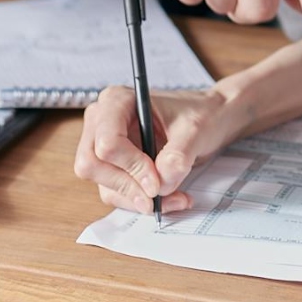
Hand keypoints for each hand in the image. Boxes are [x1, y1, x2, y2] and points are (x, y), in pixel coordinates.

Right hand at [74, 86, 233, 214]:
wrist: (208, 119)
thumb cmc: (200, 114)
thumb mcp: (195, 130)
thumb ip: (177, 157)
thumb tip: (160, 186)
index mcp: (117, 101)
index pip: (107, 142)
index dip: (131, 167)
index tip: (157, 182)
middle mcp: (102, 121)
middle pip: (92, 165)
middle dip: (128, 186)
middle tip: (159, 196)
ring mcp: (104, 144)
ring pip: (104, 184)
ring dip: (138, 199)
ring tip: (176, 197)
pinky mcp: (114, 165)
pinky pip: (116, 192)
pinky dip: (141, 201)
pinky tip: (169, 197)